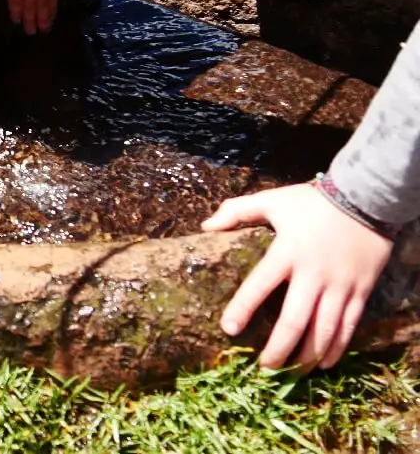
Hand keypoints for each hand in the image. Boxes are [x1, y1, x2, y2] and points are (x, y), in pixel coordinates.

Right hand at [5, 0, 63, 32]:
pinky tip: (15, 22)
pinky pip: (15, 1)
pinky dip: (15, 12)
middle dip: (43, 17)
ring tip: (30, 33)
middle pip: (43, 3)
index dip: (52, 5)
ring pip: (31, 6)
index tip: (52, 16)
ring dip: (31, 20)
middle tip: (43, 31)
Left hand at [202, 184, 393, 371]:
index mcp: (286, 252)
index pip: (259, 285)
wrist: (366, 199)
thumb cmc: (312, 202)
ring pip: (324, 330)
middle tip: (263, 367)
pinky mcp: (360, 291)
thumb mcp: (272, 200)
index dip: (242, 309)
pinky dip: (336, 348)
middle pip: (295, 321)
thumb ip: (237, 211)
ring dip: (307, 356)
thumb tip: (205, 226)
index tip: (228, 330)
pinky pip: (348, 326)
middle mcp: (313, 274)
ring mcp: (340, 285)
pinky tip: (323, 363)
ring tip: (290, 372)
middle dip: (278, 348)